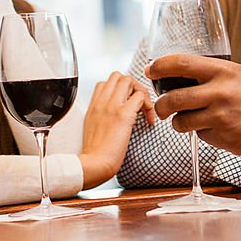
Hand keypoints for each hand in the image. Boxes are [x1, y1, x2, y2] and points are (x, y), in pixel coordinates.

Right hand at [78, 72, 154, 188]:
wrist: (94, 164)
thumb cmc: (94, 154)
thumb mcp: (91, 129)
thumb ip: (101, 118)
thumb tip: (115, 117)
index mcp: (93, 106)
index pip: (105, 82)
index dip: (119, 89)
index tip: (126, 103)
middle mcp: (101, 102)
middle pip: (118, 76)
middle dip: (132, 86)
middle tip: (138, 104)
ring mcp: (112, 106)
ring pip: (129, 80)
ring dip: (141, 92)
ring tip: (144, 110)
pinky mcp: (123, 115)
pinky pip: (140, 96)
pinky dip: (148, 105)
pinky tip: (148, 120)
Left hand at [146, 54, 240, 155]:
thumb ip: (219, 73)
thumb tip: (191, 72)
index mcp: (223, 71)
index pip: (181, 64)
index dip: (160, 66)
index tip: (151, 70)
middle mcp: (219, 93)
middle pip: (172, 99)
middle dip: (160, 104)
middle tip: (160, 107)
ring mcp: (221, 118)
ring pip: (182, 123)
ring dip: (178, 123)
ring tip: (186, 121)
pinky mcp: (225, 139)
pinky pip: (202, 137)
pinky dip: (203, 134)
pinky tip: (217, 129)